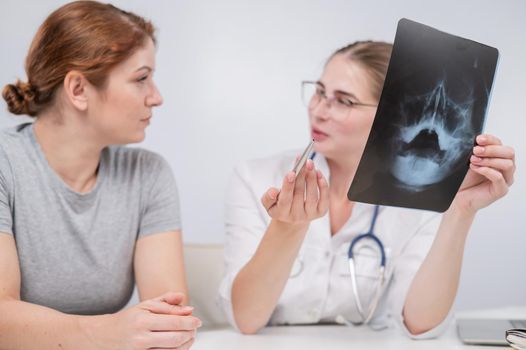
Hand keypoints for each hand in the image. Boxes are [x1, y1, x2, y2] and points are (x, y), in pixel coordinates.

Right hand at [80, 291, 200, 349]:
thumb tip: (189, 308)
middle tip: (194, 329)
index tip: (197, 321)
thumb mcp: (146, 306)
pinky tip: (178, 345)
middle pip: (175, 339)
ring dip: (186, 344)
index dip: (190, 322)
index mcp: (142, 320)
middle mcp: (140, 338)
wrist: (102, 337)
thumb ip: (168, 303)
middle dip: (190, 334)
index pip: (174, 322)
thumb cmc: (128, 320)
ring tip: (188, 336)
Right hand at [261, 159, 328, 225]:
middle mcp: (295, 217)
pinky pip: (324, 199)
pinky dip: (323, 186)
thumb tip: (273, 191)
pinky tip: (319, 173)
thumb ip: (268, 197)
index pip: (285, 200)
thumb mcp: (269, 202)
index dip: (288, 186)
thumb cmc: (279, 204)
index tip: (291, 173)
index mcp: (281, 213)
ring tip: (310, 164)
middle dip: (301, 177)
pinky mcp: (320, 212)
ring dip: (312, 178)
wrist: (292, 217)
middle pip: (299, 194)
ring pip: (312, 196)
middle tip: (303, 162)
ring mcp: (309, 215)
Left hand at [451, 134, 514, 213]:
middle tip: (476, 150)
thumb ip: (476, 150)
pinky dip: (487, 171)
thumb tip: (478, 140)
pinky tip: (476, 168)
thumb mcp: (469, 160)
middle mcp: (505, 168)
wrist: (457, 196)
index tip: (478, 139)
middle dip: (492, 149)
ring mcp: (505, 179)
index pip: (501, 144)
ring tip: (473, 160)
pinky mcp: (501, 190)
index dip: (490, 139)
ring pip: (507, 164)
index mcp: (499, 158)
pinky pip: (499, 178)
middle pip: (509, 152)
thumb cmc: (464, 179)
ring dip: (489, 160)